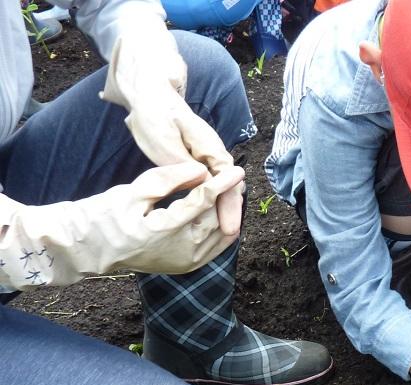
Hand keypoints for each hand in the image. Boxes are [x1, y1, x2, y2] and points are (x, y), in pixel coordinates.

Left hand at [100, 29, 241, 234]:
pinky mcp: (200, 161)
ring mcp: (209, 157)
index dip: (230, 206)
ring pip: (223, 186)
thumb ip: (184, 165)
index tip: (230, 228)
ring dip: (224, 208)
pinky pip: (213, 184)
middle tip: (230, 237)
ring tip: (223, 232)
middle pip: (230, 187)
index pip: (227, 182)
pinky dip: (215, 200)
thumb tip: (203, 184)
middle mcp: (215, 153)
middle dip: (231, 212)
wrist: (151, 95)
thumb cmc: (156, 116)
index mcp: (210, 148)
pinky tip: (210, 215)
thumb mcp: (164, 142)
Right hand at [117, 163, 245, 273]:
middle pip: (218, 218)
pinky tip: (223, 211)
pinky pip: (218, 246)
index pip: (203, 202)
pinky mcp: (189, 266)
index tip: (238, 170)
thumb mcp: (133, 192)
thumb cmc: (108, 216)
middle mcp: (182, 251)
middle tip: (232, 176)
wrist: (95, 249)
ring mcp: (187, 262)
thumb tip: (201, 171)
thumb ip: (167, 180)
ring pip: (222, 232)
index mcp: (165, 231)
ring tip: (230, 191)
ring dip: (227, 212)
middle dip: (226, 197)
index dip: (222, 184)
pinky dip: (224, 228)